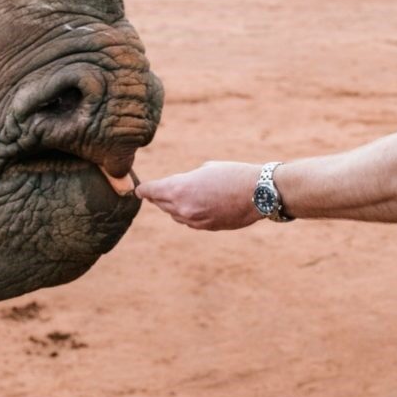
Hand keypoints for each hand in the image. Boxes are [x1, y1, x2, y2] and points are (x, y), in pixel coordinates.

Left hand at [136, 161, 263, 230]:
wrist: (258, 192)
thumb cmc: (233, 174)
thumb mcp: (205, 169)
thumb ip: (188, 180)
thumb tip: (183, 187)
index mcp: (179, 189)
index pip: (151, 191)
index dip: (143, 190)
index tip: (138, 189)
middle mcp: (183, 208)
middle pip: (160, 204)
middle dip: (157, 197)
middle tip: (153, 193)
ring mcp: (195, 221)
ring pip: (175, 215)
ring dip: (173, 206)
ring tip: (175, 198)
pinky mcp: (207, 227)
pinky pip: (190, 221)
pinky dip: (188, 214)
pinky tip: (194, 206)